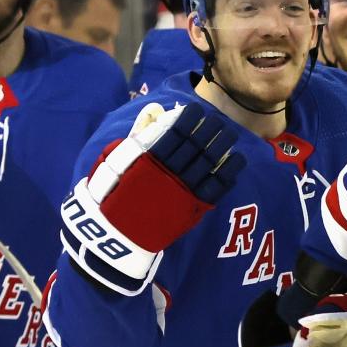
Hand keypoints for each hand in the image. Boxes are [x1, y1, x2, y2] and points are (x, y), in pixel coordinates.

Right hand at [62, 102, 244, 294]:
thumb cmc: (110, 198)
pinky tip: (237, 159)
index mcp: (148, 161)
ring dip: (221, 145)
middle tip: (218, 120)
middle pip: (196, 145)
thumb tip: (153, 114)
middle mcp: (169, 173)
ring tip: (229, 133)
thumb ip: (133, 140)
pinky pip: (216, 186)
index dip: (188, 120)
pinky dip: (228, 171)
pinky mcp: (193, 208)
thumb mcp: (112, 165)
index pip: (174, 134)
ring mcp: (183, 191)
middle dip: (209, 129)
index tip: (197, 109)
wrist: (115, 237)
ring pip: (209, 162)